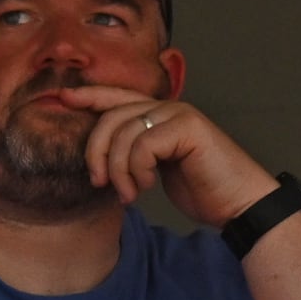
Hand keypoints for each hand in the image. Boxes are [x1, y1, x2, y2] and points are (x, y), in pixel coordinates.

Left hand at [46, 83, 280, 229]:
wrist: (238, 203)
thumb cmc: (203, 189)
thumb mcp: (158, 170)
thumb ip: (136, 155)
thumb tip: (101, 158)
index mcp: (159, 115)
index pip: (116, 98)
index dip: (88, 96)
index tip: (62, 98)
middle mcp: (167, 108)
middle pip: (111, 116)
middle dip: (96, 151)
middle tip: (98, 182)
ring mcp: (179, 114)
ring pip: (123, 133)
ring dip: (118, 169)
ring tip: (131, 193)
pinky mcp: (187, 127)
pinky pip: (142, 145)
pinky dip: (138, 170)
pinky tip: (148, 186)